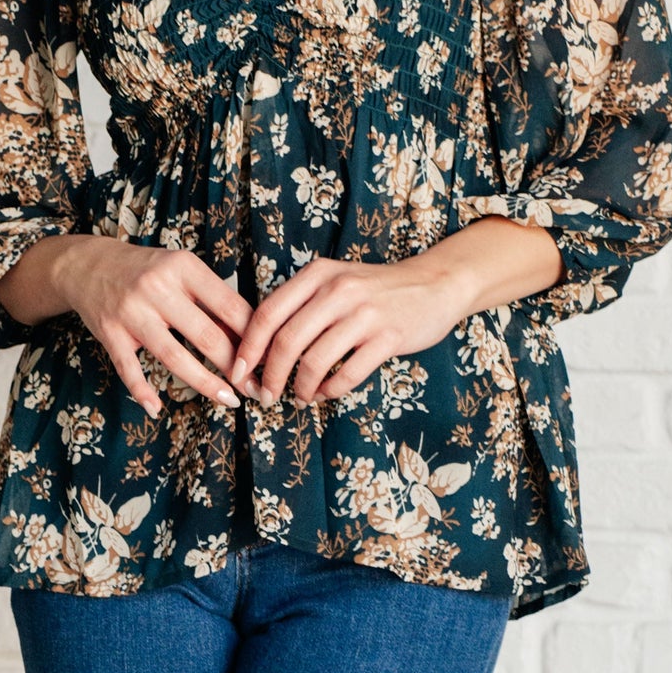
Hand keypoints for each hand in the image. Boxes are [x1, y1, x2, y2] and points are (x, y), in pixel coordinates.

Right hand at [0, 234, 249, 418]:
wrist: (88, 264)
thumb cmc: (148, 271)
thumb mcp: (182, 270)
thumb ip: (212, 298)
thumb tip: (253, 338)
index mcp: (184, 267)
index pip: (229, 307)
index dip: (253, 338)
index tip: (270, 361)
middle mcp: (158, 288)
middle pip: (207, 336)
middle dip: (237, 368)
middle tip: (258, 390)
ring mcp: (132, 312)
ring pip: (175, 357)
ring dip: (206, 384)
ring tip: (231, 401)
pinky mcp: (110, 333)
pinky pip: (130, 371)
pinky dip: (143, 392)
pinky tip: (158, 410)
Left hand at [230, 219, 563, 404]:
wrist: (433, 284)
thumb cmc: (375, 290)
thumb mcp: (334, 282)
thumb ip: (300, 305)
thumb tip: (257, 347)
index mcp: (318, 275)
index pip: (268, 314)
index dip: (247, 349)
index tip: (237, 373)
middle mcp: (338, 290)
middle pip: (286, 341)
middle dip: (269, 376)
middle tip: (265, 395)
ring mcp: (365, 313)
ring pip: (314, 361)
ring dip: (300, 388)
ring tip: (300, 398)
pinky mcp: (388, 336)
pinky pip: (348, 373)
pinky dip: (331, 390)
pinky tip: (327, 393)